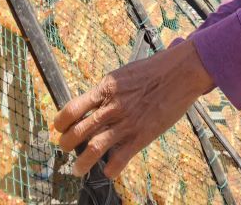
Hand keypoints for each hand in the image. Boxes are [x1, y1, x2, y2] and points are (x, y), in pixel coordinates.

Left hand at [53, 39, 214, 178]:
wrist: (180, 73)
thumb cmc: (153, 70)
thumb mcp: (123, 74)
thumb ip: (108, 90)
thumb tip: (94, 101)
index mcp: (105, 89)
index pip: (72, 109)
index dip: (61, 122)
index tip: (59, 127)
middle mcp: (112, 107)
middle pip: (78, 131)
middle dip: (66, 143)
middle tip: (65, 148)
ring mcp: (126, 123)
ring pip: (93, 148)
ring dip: (81, 163)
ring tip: (77, 169)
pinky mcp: (142, 136)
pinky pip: (119, 159)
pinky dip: (110, 169)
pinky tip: (109, 171)